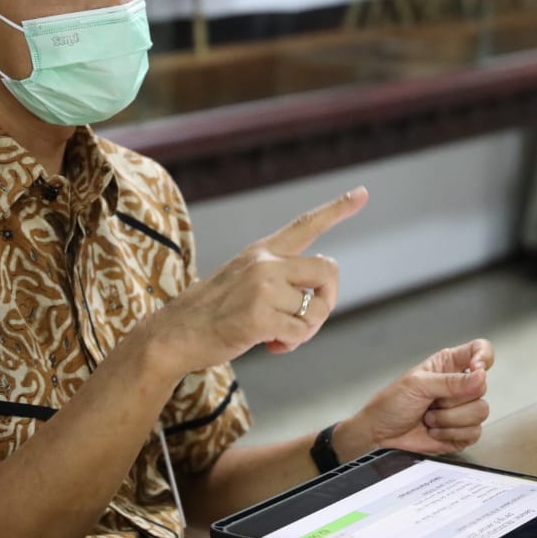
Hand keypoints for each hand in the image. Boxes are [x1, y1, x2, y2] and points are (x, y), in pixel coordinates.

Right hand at [145, 187, 368, 375]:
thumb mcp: (243, 278)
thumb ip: (279, 277)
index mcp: (262, 250)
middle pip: (329, 271)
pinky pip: (300, 332)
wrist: (174, 334)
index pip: (307, 223)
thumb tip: (318, 296)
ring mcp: (263, 288)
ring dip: (305, 330)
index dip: (338, 208)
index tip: (362, 192)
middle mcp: (266, 262)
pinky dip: (290, 344)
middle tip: (306, 320)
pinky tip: (270, 345)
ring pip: (316, 308)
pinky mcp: (260, 317)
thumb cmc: (211, 312)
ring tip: (278, 336)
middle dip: (327, 300)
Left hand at [339, 339, 494, 456]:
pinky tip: (435, 431)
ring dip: (449, 419)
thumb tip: (480, 377)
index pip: (480, 350)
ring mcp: (462, 410)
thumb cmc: (391, 404)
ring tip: (429, 417)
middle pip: (481, 387)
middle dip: (453, 399)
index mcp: (449, 365)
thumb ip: (450, 381)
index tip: (476, 369)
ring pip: (480, 411)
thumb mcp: (417, 385)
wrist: (381, 434)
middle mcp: (459, 385)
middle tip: (431, 401)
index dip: (483, 358)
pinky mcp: (463, 432)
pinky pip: (474, 432)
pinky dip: (450, 434)